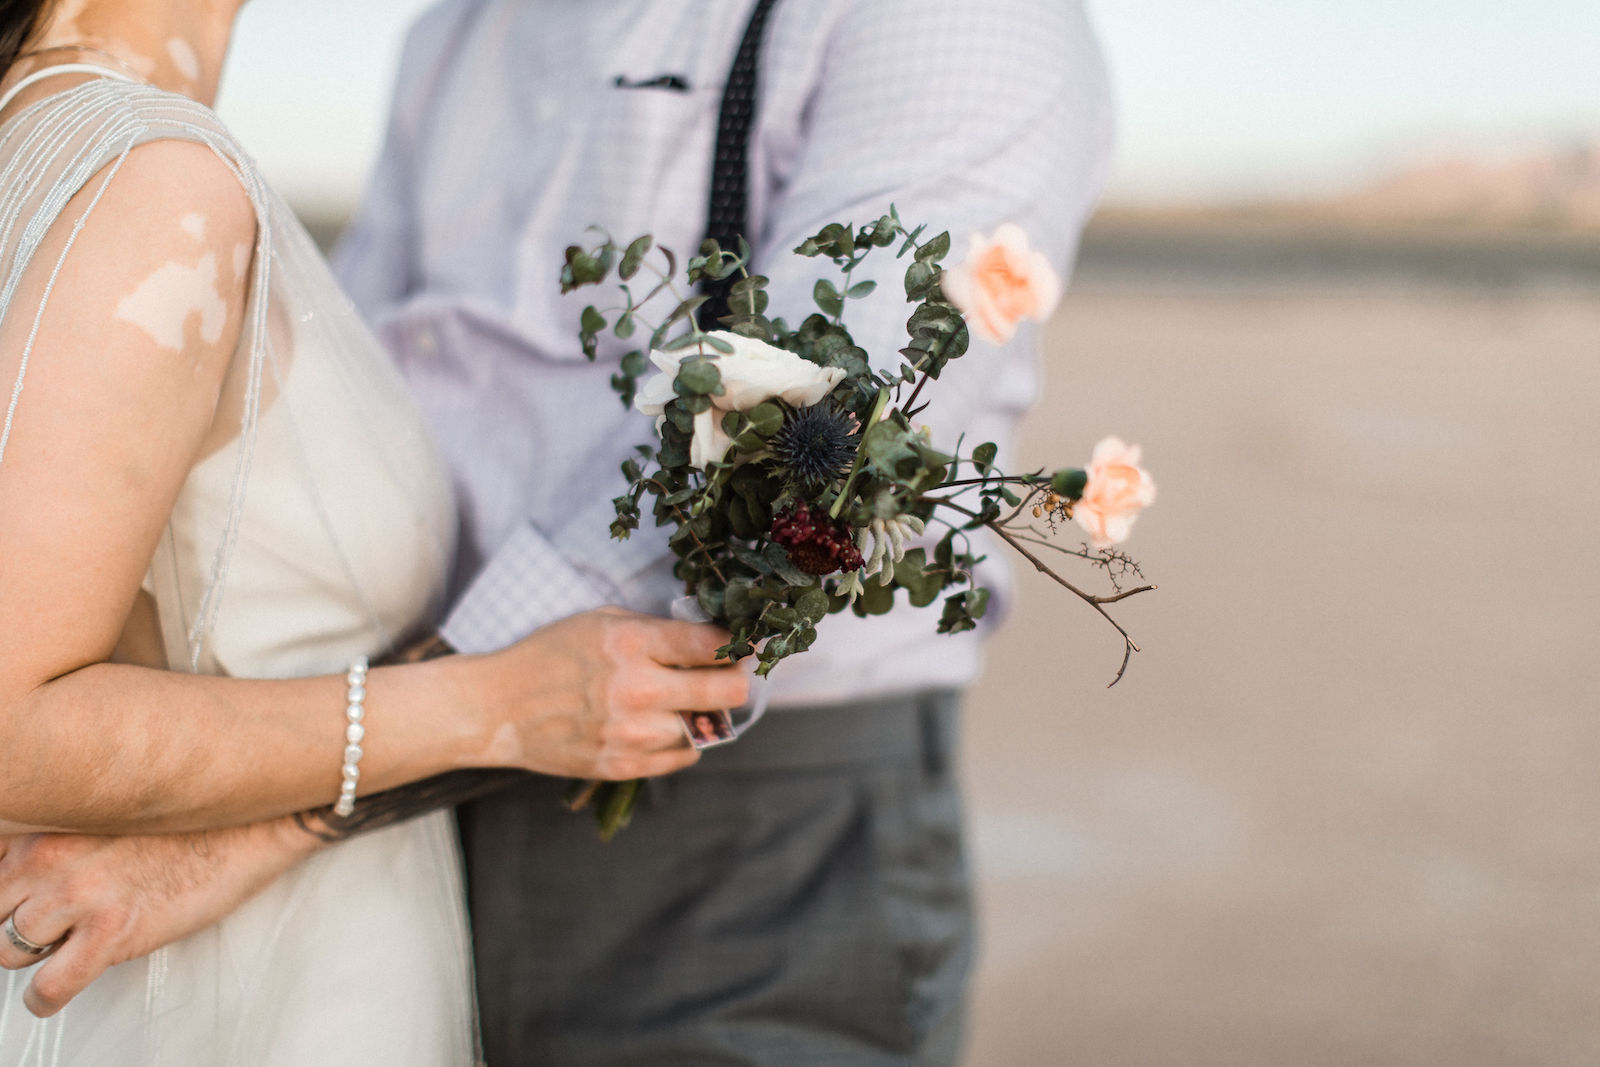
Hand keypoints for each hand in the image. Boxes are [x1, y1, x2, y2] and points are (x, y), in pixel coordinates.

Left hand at [0, 819, 316, 1016]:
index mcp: (51, 819)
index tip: (22, 897)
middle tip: (48, 922)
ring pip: (8, 949)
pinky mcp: (112, 933)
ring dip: (31, 955)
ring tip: (57, 951)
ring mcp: (80, 894)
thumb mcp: (111, 807)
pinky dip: (45, 997)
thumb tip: (32, 869)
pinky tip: (55, 988)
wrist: (253, 825)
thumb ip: (62, 830)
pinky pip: (47, 987)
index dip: (8, 887)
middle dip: (15, 920)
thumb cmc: (195, 817)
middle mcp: (53, 855)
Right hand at [477, 607, 748, 780]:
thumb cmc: (552, 655)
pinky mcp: (623, 766)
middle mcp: (637, 690)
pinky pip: (684, 757)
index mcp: (632, 644)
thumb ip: (658, 630)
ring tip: (689, 699)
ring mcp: (632, 733)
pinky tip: (668, 723)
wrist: (499, 708)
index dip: (739, 643)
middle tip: (734, 674)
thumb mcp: (603, 622)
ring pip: (708, 729)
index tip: (747, 643)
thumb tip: (712, 639)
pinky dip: (686, 740)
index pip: (712, 644)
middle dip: (739, 681)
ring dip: (707, 714)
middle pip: (726, 693)